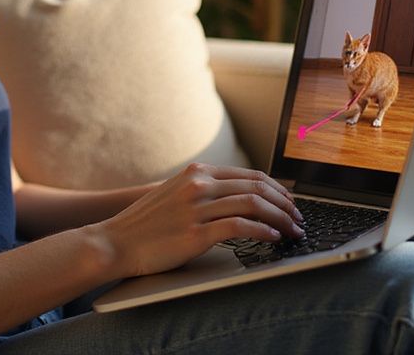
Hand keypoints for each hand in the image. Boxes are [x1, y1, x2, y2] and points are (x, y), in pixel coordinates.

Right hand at [90, 162, 305, 277]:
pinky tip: (273, 237)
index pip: (249, 175)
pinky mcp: (196, 233)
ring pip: (253, 204)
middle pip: (257, 186)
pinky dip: (263, 231)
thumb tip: (238, 198)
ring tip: (292, 231)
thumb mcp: (175, 194)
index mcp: (197, 172)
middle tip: (298, 218)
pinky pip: (240, 226)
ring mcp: (197, 207)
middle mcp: (199, 184)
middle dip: (285, 203)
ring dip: (280, 218)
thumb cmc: (145, 225)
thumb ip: (203, 191)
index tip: (289, 202)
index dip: (276, 189)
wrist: (115, 242)